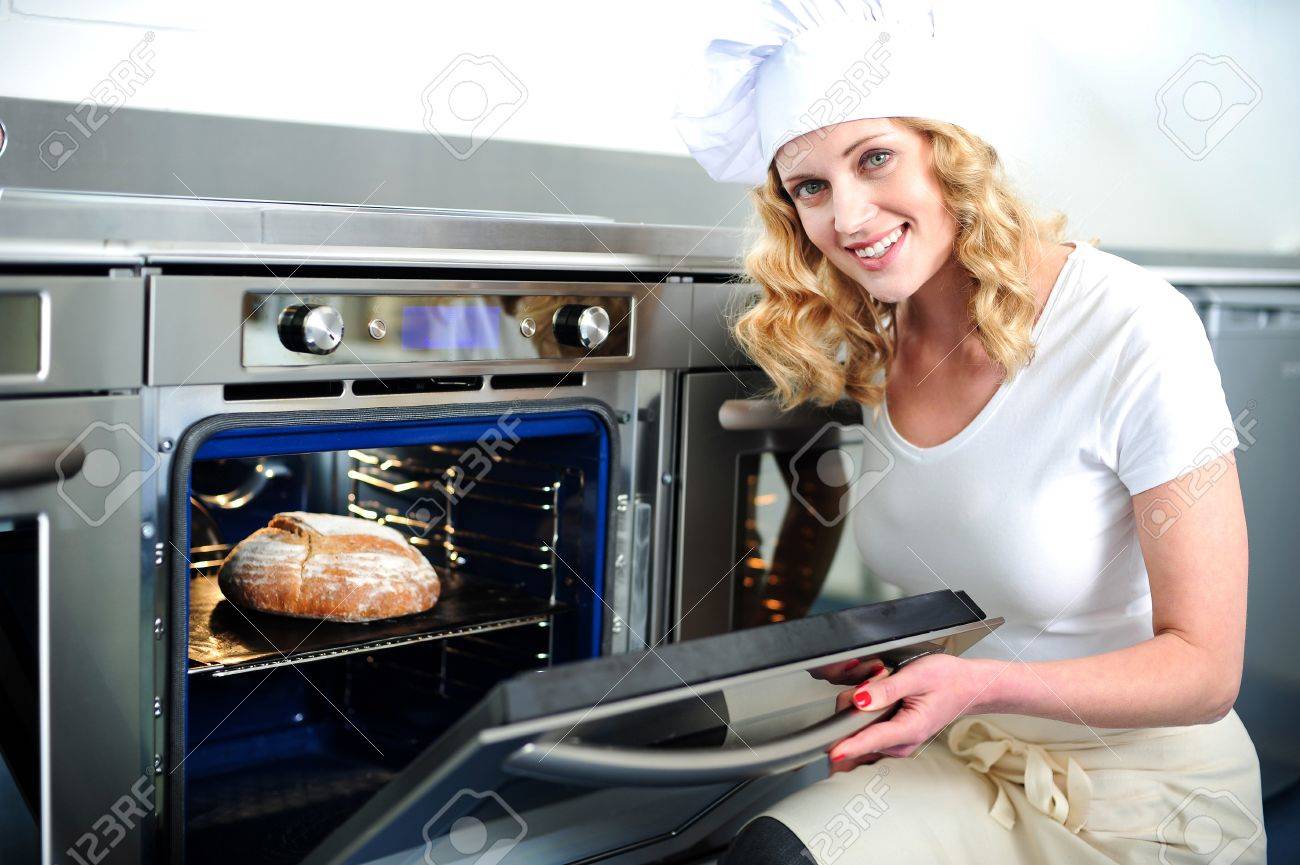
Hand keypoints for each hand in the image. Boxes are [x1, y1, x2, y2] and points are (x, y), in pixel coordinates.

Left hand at [826, 653, 985, 774]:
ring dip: (859, 708)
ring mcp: (895, 743)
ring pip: (859, 731)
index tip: (833, 754)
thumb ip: (887, 688)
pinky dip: (864, 712)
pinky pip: (865, 729)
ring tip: (884, 685)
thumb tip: (860, 699)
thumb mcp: (917, 676)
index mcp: (909, 729)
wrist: (965, 686)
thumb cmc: (947, 680)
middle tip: (877, 680)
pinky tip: (879, 695)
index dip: (850, 746)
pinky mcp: (891, 738)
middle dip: (854, 707)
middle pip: (859, 733)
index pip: (873, 740)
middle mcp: (901, 743)